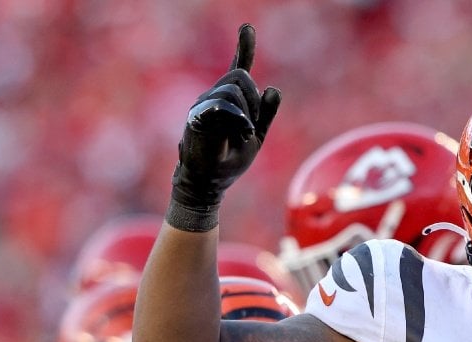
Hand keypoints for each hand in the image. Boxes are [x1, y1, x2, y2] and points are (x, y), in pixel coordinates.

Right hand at [168, 23, 280, 229]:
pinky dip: (238, 119)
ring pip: (233, 90)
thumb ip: (265, 113)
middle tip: (250, 129)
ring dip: (246, 115)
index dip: (244, 47)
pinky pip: (223, 107)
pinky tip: (242, 131)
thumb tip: (273, 88)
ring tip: (241, 136)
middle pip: (241, 77)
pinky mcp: (197, 117)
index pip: (237, 68)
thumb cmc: (229, 160)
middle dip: (254, 101)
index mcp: (229, 100)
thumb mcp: (256, 136)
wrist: (207, 183)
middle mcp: (214, 96)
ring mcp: (203, 105)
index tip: (248, 28)